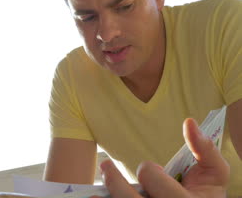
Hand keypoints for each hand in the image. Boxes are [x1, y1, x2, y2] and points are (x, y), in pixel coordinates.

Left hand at [95, 118, 229, 197]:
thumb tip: (189, 123)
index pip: (155, 182)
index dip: (149, 171)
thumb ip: (205, 149)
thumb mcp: (215, 172)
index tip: (150, 168)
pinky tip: (97, 197)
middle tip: (106, 166)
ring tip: (100, 179)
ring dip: (108, 193)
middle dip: (115, 182)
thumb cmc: (206, 192)